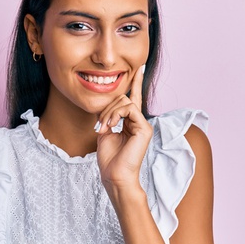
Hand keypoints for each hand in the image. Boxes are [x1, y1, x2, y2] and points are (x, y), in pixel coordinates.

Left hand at [95, 64, 151, 190]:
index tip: (138, 68)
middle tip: (100, 125)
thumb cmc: (109, 159)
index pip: (133, 99)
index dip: (135, 83)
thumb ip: (108, 118)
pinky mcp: (145, 128)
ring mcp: (143, 125)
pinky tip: (111, 126)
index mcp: (131, 123)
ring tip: (104, 127)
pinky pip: (129, 109)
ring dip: (109, 113)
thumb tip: (107, 108)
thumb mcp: (105, 133)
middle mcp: (139, 122)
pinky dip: (116, 114)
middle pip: (122, 98)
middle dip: (107, 109)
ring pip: (124, 102)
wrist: (114, 175)